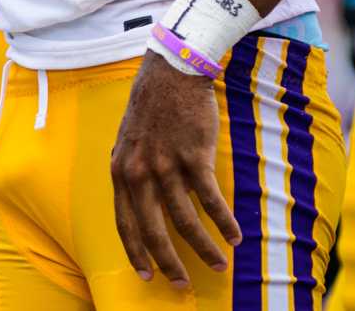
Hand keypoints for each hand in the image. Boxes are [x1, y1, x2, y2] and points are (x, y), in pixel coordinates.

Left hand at [108, 54, 241, 289]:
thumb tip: (136, 197)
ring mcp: (167, 165)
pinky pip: (210, 199)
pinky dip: (223, 221)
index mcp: (120, 170)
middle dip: (169, 263)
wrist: (173, 70)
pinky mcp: (194, 156)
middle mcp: (140, 172)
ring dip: (204, 246)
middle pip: (154, 230)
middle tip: (182, 284)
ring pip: (186, 220)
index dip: (136, 252)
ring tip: (219, 263)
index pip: (125, 223)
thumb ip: (131, 169)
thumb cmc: (152, 103)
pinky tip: (235, 235)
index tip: (146, 275)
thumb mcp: (128, 138)